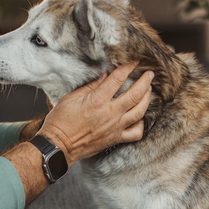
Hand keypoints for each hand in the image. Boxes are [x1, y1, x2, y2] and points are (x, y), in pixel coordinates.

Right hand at [39, 62, 153, 162]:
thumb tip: (104, 77)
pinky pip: (136, 133)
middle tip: (149, 74)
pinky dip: (141, 124)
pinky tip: (140, 117)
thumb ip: (90, 87)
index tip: (133, 62)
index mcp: (97, 100)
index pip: (118, 79)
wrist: (58, 146)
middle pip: (136, 94)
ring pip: (140, 112)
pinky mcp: (115, 139)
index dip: (128, 67)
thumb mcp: (71, 98)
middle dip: (145, 81)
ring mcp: (115, 127)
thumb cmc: (60, 122)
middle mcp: (109, 113)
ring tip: (149, 91)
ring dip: (147, 99)